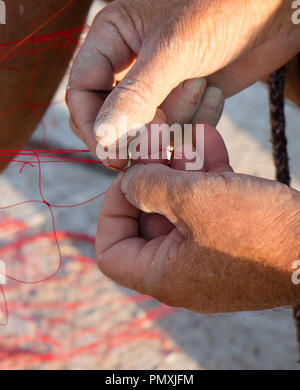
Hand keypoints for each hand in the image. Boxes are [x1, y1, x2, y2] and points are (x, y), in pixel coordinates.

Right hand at [67, 0, 299, 168]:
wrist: (275, 5)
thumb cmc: (220, 9)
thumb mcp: (173, 50)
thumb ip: (135, 96)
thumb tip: (101, 138)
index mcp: (110, 38)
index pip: (80, 92)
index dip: (92, 125)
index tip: (111, 153)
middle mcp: (128, 63)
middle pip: (109, 116)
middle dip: (136, 129)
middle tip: (162, 133)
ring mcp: (157, 84)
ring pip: (146, 128)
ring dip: (177, 119)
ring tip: (202, 85)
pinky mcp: (184, 99)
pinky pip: (176, 129)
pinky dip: (196, 122)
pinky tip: (215, 92)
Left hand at [96, 123, 299, 312]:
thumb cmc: (257, 229)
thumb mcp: (193, 200)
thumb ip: (149, 186)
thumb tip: (128, 181)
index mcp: (164, 274)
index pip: (111, 252)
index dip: (112, 210)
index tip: (129, 178)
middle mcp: (182, 268)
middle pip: (147, 219)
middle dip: (152, 175)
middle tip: (158, 140)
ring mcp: (208, 251)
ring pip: (179, 205)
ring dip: (181, 167)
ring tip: (186, 134)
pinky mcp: (232, 235)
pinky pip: (208, 203)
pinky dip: (207, 173)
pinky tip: (209, 138)